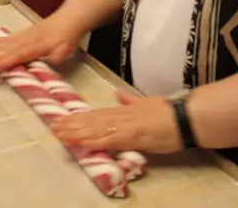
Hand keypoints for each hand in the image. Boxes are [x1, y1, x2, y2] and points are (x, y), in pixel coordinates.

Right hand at [0, 14, 85, 71]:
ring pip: (7, 42)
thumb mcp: (65, 51)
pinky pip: (10, 37)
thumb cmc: (67, 36)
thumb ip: (55, 58)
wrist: (70, 18)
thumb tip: (47, 62)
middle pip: (9, 48)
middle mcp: (29, 39)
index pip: (19, 54)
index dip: (6, 60)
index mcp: (38, 45)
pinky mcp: (25, 32)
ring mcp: (26, 34)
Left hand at [49, 91, 183, 153]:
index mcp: (123, 111)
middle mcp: (121, 117)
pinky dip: (94, 140)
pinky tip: (82, 142)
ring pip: (96, 129)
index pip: (96, 114)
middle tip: (53, 127)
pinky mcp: (132, 136)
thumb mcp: (146, 103)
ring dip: (77, 132)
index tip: (63, 119)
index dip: (78, 118)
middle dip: (72, 125)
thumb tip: (118, 95)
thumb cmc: (169, 113)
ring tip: (60, 133)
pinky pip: (109, 139)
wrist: (185, 117)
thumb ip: (130, 101)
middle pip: (92, 121)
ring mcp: (125, 126)